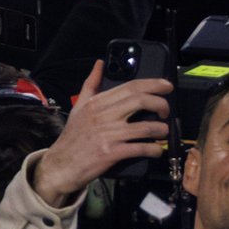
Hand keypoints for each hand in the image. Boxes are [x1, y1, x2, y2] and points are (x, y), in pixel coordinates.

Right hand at [32, 60, 171, 203]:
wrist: (61, 164)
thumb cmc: (73, 136)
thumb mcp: (79, 106)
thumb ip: (91, 84)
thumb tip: (99, 64)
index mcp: (98, 103)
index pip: (131, 87)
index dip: (153, 84)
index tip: (166, 85)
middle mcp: (104, 116)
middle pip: (141, 101)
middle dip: (161, 104)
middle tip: (165, 111)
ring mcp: (108, 135)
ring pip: (145, 127)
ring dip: (161, 129)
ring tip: (163, 131)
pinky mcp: (111, 153)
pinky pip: (140, 148)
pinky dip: (154, 149)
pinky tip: (156, 149)